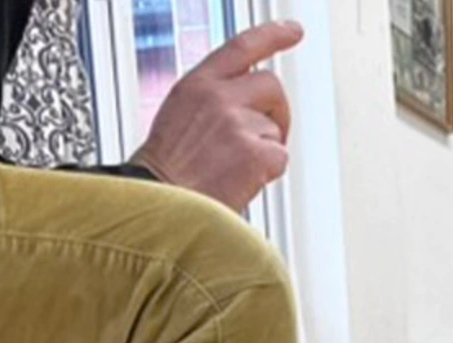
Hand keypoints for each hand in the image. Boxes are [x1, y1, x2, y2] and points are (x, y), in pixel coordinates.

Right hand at [130, 21, 303, 209]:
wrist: (159, 202)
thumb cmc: (166, 170)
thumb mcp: (180, 115)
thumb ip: (213, 100)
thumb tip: (247, 104)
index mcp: (197, 83)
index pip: (242, 47)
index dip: (273, 35)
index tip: (293, 31)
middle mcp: (219, 97)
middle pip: (271, 85)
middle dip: (277, 109)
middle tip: (269, 133)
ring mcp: (238, 124)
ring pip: (274, 128)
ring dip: (264, 148)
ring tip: (233, 168)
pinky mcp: (255, 153)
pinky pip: (279, 157)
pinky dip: (267, 173)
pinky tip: (241, 180)